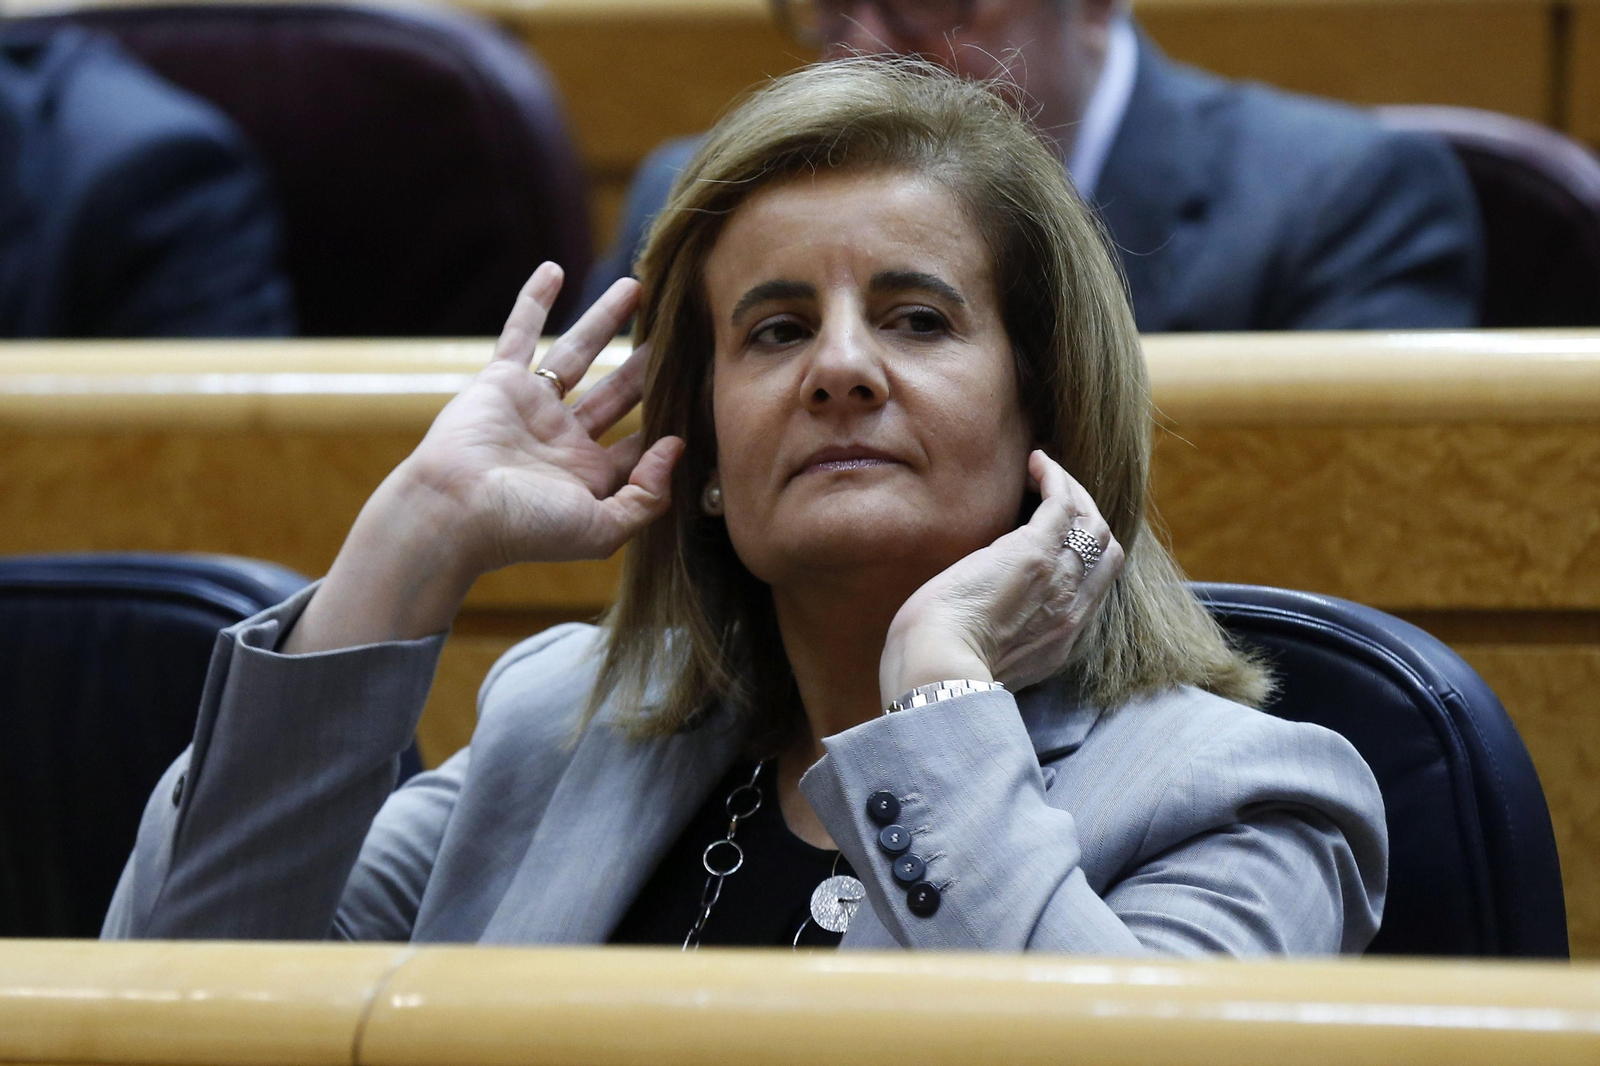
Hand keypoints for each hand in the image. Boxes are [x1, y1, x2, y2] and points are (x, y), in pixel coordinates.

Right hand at [283, 264, 682, 652]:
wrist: (454, 511)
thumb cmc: (524, 529)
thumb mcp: (602, 530)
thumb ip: (647, 496)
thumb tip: (676, 446)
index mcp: (589, 478)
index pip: (641, 444)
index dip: (672, 421)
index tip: (706, 392)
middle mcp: (564, 441)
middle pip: (619, 392)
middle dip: (648, 365)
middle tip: (680, 331)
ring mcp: (533, 408)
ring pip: (579, 353)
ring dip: (606, 319)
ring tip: (637, 287)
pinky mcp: (500, 382)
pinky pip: (520, 333)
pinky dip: (534, 301)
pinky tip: (554, 270)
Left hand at [878, 450, 1124, 703]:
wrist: (937, 669)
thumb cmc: (939, 666)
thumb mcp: (987, 658)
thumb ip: (1000, 637)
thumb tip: (981, 617)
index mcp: (1060, 641)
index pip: (1095, 588)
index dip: (1084, 555)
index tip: (1059, 535)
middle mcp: (1072, 611)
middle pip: (1105, 551)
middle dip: (1087, 517)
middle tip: (1057, 496)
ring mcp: (1060, 580)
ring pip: (1091, 522)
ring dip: (1071, 490)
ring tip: (1043, 473)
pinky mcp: (1036, 553)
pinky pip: (1064, 503)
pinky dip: (1055, 477)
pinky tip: (1036, 463)